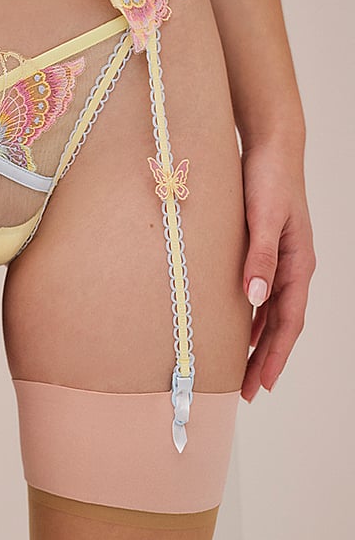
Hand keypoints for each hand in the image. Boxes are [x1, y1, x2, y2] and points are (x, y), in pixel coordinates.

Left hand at [240, 137, 315, 401]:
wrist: (271, 147)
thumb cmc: (267, 179)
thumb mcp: (262, 218)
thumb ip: (259, 258)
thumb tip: (255, 298)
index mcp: (298, 265)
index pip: (288, 323)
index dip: (275, 356)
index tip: (261, 385)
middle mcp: (294, 267)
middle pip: (281, 325)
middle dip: (266, 359)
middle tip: (247, 392)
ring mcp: (282, 260)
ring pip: (273, 313)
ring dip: (259, 342)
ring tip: (243, 370)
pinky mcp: (267, 250)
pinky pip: (264, 295)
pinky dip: (254, 317)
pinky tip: (241, 327)